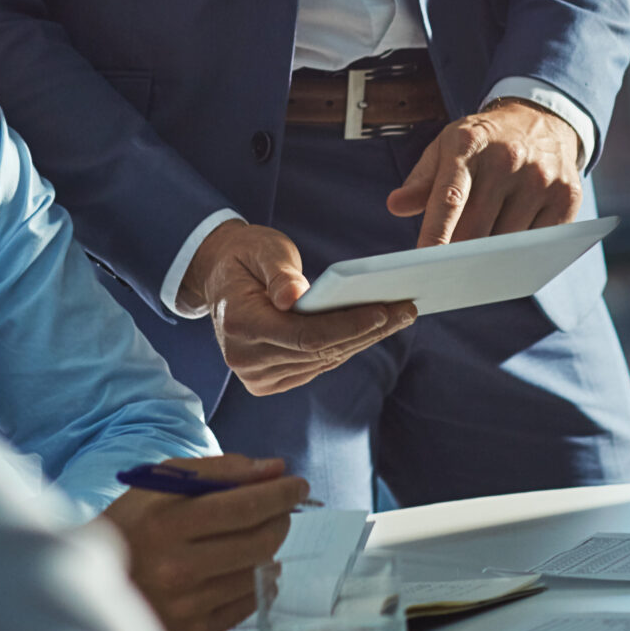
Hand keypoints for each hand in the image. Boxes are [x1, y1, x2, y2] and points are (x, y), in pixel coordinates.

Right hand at [98, 455, 314, 630]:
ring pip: (257, 573)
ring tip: (261, 536)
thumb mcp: (162, 482)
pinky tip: (251, 567)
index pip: (242, 506)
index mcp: (166, 522)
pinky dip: (259, 582)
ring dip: (270, 549)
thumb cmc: (133, 523)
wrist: (95, 582)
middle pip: (257, 541)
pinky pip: (247, 604)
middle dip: (280, 519)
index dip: (279, 494)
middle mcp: (176, 566)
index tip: (298, 485)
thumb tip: (275, 469)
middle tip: (282, 509)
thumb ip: (220, 470)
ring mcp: (186, 604)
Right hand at [179, 221, 414, 395]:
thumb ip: (278, 273)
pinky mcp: (269, 381)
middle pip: (319, 351)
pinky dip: (345, 347)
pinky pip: (316, 366)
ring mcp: (256, 376)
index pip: (304, 335)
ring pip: (322, 362)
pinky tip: (373, 330)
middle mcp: (245, 359)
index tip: (383, 312)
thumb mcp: (262, 249)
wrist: (222, 277)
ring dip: (362, 341)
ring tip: (398, 317)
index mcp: (239, 325)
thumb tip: (294, 298)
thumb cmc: (248, 256)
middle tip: (407, 310)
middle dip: (366, 331)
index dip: (347, 326)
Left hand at [386, 98, 582, 246]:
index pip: (449, 197)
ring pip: (506, 242)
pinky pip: (537, 242)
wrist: (541, 119)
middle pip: (476, 228)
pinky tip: (510, 244)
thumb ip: (420, 179)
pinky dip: (520, 251)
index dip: (435, 233)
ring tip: (478, 252)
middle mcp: (508, 159)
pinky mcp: (568, 196)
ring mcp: (542, 178)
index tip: (421, 263)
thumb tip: (396, 206)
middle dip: (457, 253)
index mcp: (470, 144)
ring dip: (488, 255)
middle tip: (445, 267)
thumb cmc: (484, 141)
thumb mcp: (446, 146)